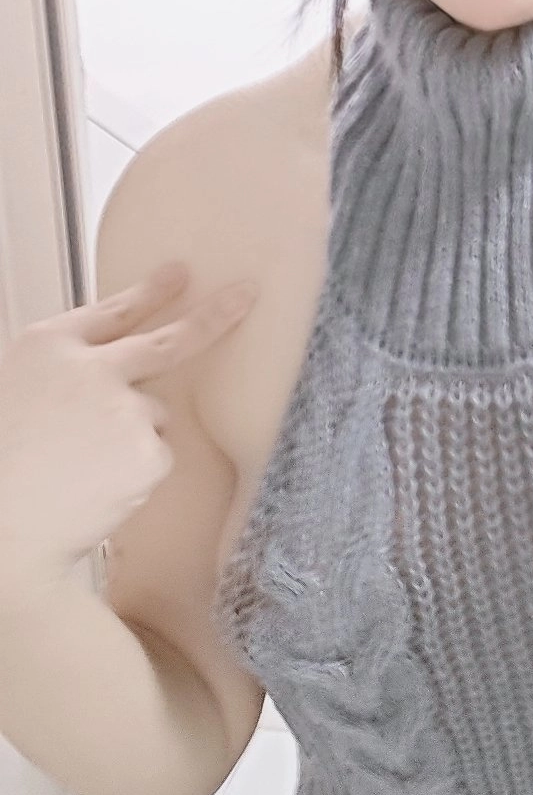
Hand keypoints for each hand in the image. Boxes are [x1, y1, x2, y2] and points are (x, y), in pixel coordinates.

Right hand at [0, 260, 256, 591]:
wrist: (0, 522)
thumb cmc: (1, 460)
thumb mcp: (18, 390)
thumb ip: (67, 374)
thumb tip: (118, 373)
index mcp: (48, 348)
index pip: (111, 312)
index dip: (149, 292)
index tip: (181, 272)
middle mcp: (93, 369)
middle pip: (167, 343)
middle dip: (213, 317)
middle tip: (245, 296)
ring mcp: (125, 408)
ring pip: (151, 419)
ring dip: (130, 440)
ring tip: (78, 468)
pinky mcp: (147, 451)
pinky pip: (155, 457)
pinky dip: (134, 475)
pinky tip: (96, 488)